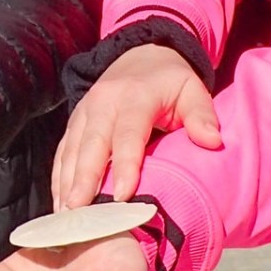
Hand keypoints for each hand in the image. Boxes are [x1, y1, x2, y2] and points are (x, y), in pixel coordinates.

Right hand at [51, 43, 221, 208]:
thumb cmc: (170, 81)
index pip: (128, 133)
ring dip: (66, 183)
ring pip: (71, 150)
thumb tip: (212, 141)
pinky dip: (59, 178)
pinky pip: (62, 152)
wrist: (140, 54)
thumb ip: (202, 114)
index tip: (124, 196)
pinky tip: (60, 204)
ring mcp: (84, 112)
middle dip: (84, 179)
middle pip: (91, 144)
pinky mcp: (74, 122)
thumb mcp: (192, 90)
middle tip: (79, 211)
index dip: (125, 164)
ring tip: (65, 216)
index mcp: (135, 96)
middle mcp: (103, 103)